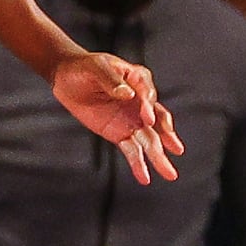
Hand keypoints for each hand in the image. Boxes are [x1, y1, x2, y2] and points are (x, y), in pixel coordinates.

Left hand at [50, 52, 178, 182]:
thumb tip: (127, 94)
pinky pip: (132, 150)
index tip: (149, 118)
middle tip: (177, 149)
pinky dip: (138, 164)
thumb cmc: (84, 67)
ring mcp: (132, 119)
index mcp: (138, 79)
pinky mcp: (120, 133)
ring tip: (170, 174)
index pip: (148, 95)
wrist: (67, 78)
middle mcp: (140, 102)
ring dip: (159, 156)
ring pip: (149, 139)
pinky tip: (145, 177)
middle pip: (158, 120)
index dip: (148, 107)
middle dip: (167, 135)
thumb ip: (111, 80)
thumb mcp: (95, 68)